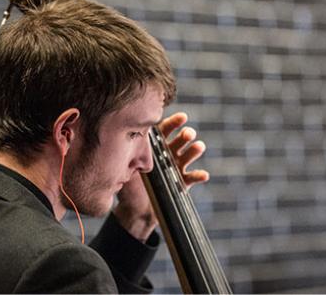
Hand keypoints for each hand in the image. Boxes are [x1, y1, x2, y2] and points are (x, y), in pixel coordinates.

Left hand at [113, 112, 208, 241]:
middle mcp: (168, 154)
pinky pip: (192, 178)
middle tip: (188, 134)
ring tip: (198, 146)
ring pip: (188, 156)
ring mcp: (176, 168)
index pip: (165, 130)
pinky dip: (199, 176)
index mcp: (155, 146)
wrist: (135, 209)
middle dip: (186, 135)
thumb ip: (126, 152)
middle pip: (179, 140)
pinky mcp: (182, 183)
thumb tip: (121, 136)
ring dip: (194, 150)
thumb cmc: (129, 184)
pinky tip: (204, 175)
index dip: (174, 123)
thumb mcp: (124, 166)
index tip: (182, 117)